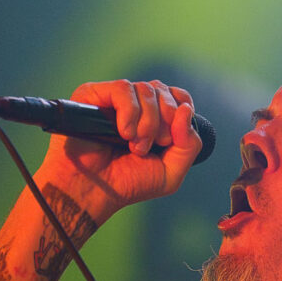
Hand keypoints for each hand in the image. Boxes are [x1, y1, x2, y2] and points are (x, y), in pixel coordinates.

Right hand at [35, 79, 201, 221]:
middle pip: (163, 91)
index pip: (177, 95)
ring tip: (134, 146)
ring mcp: (114, 99)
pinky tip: (123, 133)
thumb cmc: (126, 183)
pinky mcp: (93, 95)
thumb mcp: (171, 172)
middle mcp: (135, 105)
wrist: (92, 191)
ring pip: (145, 89)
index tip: (171, 135)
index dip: (180, 108)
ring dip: (147, 123)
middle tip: (149, 146)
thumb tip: (185, 110)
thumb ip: (189, 144)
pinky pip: (123, 89)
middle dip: (164, 121)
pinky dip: (129, 112)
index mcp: (154, 118)